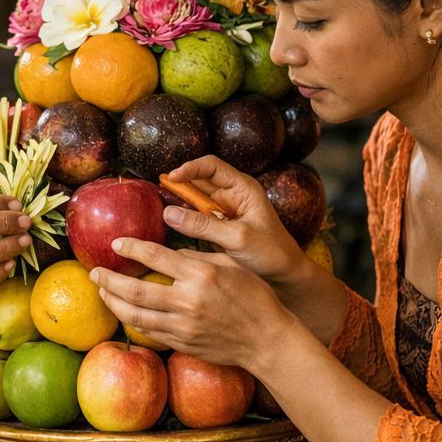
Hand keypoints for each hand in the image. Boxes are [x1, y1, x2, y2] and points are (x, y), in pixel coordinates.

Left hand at [89, 239, 290, 371]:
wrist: (267, 339)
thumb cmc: (254, 297)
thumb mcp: (231, 265)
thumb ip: (198, 257)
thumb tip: (170, 254)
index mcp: (201, 275)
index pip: (156, 256)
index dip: (132, 248)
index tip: (116, 244)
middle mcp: (189, 301)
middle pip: (136, 290)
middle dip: (110, 280)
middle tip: (95, 272)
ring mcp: (184, 326)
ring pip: (136, 316)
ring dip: (114, 303)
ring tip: (102, 292)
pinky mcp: (183, 343)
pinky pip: (150, 332)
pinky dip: (132, 322)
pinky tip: (124, 312)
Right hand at [161, 155, 307, 287]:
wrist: (284, 275)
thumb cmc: (271, 252)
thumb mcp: (237, 238)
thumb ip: (204, 226)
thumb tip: (169, 213)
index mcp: (243, 188)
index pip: (211, 166)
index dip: (190, 168)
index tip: (171, 178)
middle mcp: (231, 195)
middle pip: (198, 181)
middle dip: (178, 186)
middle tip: (157, 194)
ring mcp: (223, 211)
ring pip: (194, 199)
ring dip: (178, 203)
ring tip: (160, 210)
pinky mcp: (217, 227)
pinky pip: (194, 217)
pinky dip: (182, 219)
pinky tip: (171, 226)